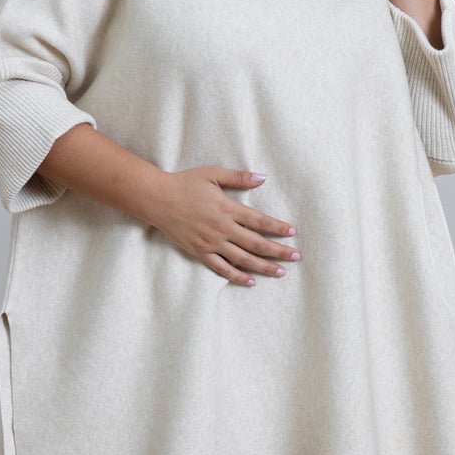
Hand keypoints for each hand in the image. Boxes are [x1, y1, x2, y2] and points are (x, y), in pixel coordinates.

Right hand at [146, 166, 301, 285]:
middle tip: (296, 256)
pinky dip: (237, 276)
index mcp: (228, 208)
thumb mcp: (213, 173)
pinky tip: (251, 281)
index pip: (260, 221)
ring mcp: (211, 243)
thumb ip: (239, 177)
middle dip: (279, 251)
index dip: (278, 228)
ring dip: (264, 267)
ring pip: (243, 259)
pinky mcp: (200, 252)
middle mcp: (223, 228)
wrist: (157, 199)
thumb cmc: (185, 183)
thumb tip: (262, 178)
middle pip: (257, 243)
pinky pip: (222, 268)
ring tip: (281, 272)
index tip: (292, 232)